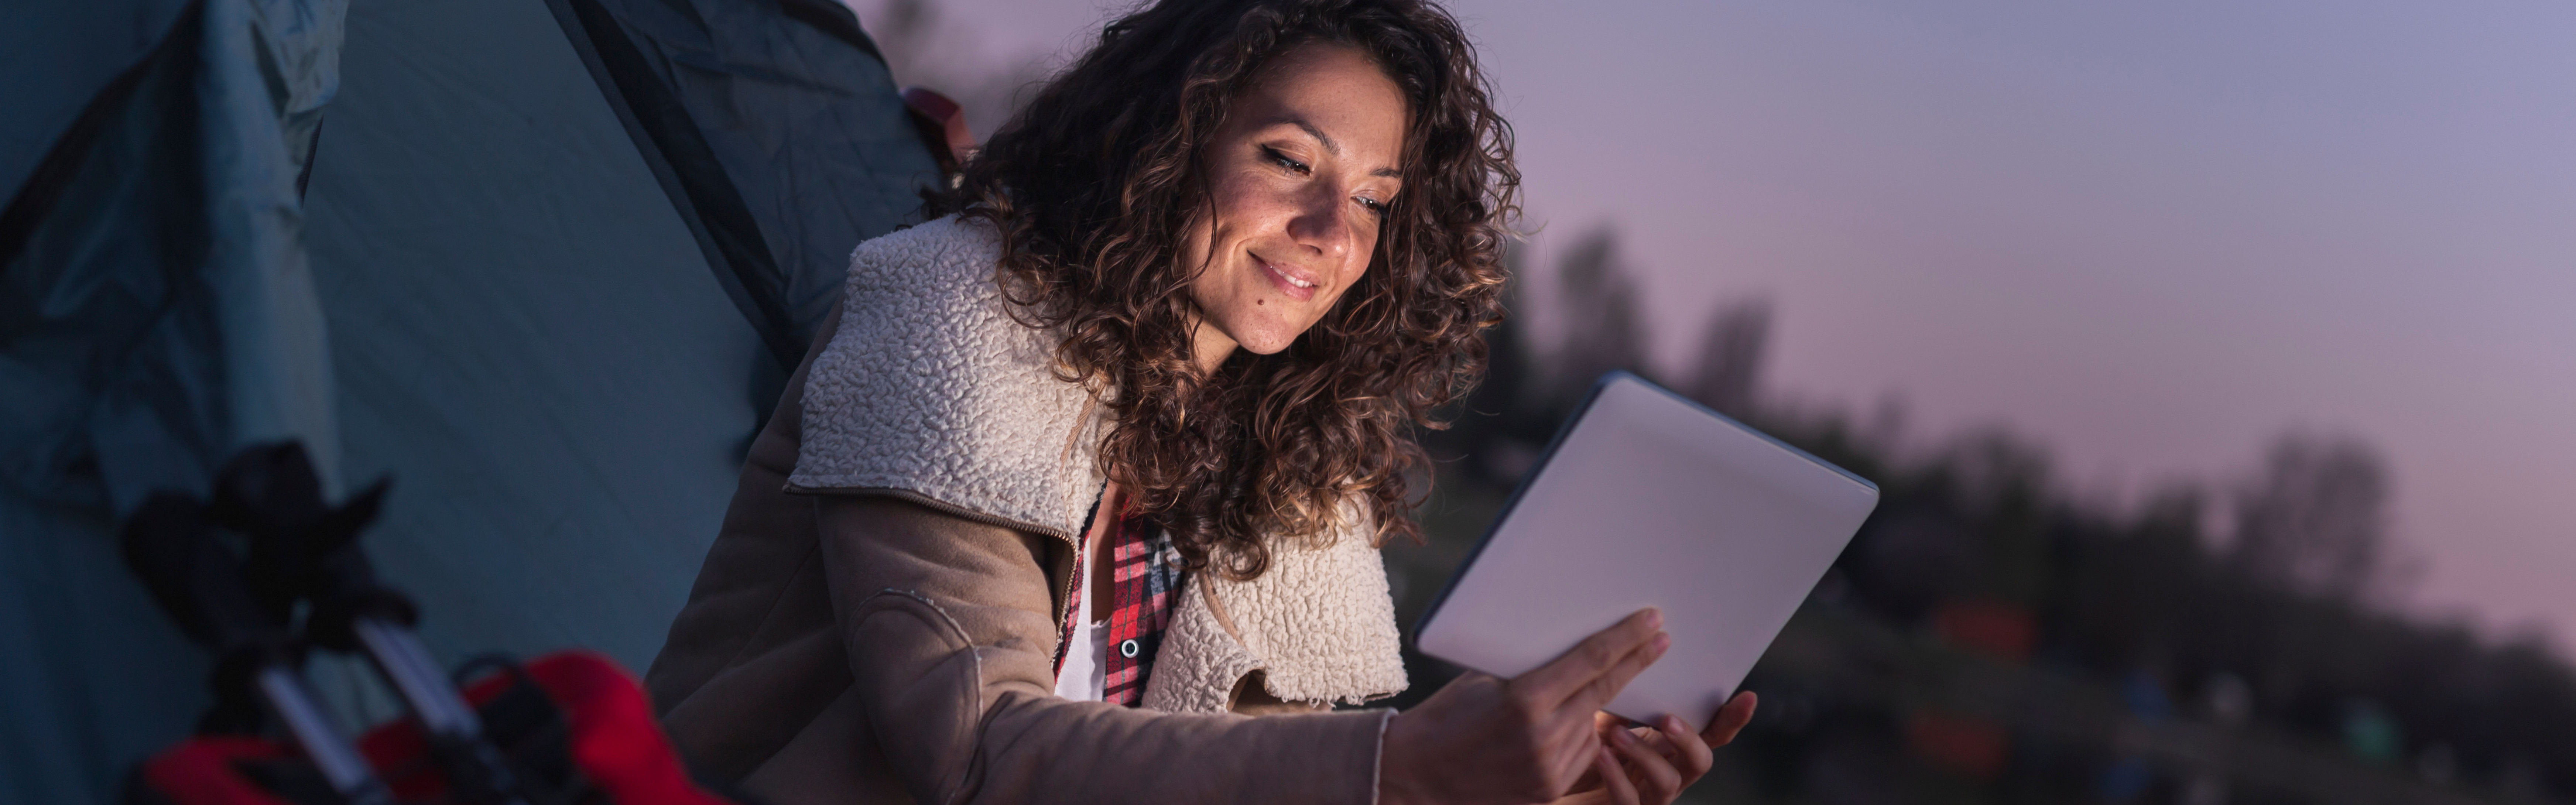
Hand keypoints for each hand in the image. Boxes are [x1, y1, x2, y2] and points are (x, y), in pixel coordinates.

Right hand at [1379, 609, 1669, 804]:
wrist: (1418, 773)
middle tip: (1660, 640)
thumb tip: (1576, 645)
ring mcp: (1549, 768)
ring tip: (1583, 689)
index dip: (1626, 639)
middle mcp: (1543, 736)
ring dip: (1600, 705)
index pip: (1591, 661)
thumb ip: (1533, 668)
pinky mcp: (1549, 791)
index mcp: (1524, 700)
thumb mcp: (1486, 679)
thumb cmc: (1447, 715)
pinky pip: (1582, 753)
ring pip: (1595, 724)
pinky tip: (1564, 723)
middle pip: (1604, 691)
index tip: (1652, 622)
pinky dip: (1581, 734)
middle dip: (1636, 662)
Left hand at [1551, 692, 1757, 804]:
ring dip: (1645, 754)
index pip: (1711, 732)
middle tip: (1668, 719)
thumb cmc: (1584, 749)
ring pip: (1669, 781)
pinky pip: (1630, 800)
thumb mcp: (1606, 718)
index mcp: (1672, 746)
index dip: (1732, 718)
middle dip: (1689, 738)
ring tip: (1617, 735)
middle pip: (1701, 760)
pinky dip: (1617, 777)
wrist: (1559, 788)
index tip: (1748, 697)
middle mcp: (1669, 772)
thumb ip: (1627, 700)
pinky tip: (1600, 756)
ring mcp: (1650, 796)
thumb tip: (1635, 658)